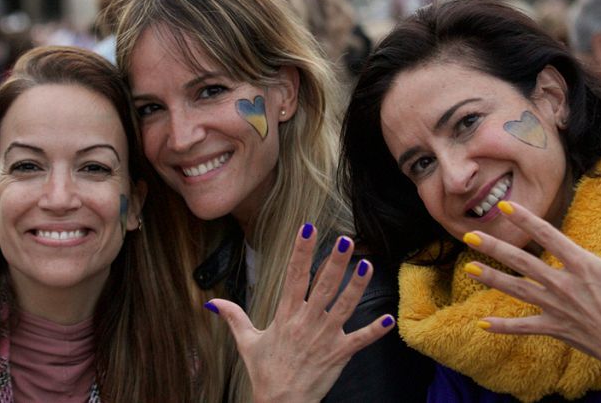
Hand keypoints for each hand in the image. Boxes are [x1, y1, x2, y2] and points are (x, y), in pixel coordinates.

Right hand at [207, 225, 395, 402]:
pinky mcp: (339, 355)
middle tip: (345, 240)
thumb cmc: (264, 372)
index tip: (308, 228)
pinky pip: (360, 340)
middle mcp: (307, 322)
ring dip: (357, 286)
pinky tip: (388, 319)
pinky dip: (375, 330)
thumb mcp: (246, 342)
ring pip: (344, 306)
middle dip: (334, 262)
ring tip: (367, 265)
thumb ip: (233, 317)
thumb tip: (212, 302)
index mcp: (286, 315)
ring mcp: (325, 338)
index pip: (294, 275)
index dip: (301, 251)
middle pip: (323, 286)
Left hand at [463, 201, 600, 391]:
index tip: (504, 206)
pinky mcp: (554, 327)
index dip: (526, 219)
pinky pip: (524, 327)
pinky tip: (482, 324)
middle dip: (495, 248)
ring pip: (517, 290)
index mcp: (581, 265)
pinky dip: (503, 326)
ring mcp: (555, 307)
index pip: (548, 235)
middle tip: (469, 236)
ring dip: (491, 279)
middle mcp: (563, 284)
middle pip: (523, 262)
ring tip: (467, 269)